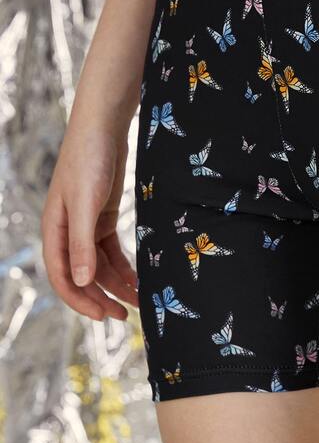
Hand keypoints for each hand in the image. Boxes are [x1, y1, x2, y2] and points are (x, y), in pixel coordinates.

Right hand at [41, 121, 137, 320]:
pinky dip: (124, 265)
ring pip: (99, 264)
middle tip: (125, 317)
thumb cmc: (90, 159)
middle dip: (101, 297)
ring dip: (116, 284)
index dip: (80, 300)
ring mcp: (86, 223)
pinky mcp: (103, 215)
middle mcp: (68, 230)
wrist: (104, 125)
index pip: (62, 275)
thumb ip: (83, 243)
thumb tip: (83, 282)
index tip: (103, 316)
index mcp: (55, 229)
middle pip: (82, 274)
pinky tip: (138, 278)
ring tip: (139, 302)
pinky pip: (111, 249)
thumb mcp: (87, 203)